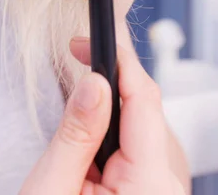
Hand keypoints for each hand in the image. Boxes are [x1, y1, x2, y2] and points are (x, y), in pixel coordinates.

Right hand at [20, 43, 184, 194]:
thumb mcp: (52, 189)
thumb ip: (76, 133)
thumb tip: (95, 82)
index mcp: (149, 188)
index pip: (144, 100)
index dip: (118, 60)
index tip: (88, 38)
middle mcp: (166, 190)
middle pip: (146, 111)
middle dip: (111, 83)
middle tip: (77, 57)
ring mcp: (161, 193)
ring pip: (143, 128)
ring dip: (110, 110)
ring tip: (77, 115)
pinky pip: (139, 150)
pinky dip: (114, 134)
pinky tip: (91, 141)